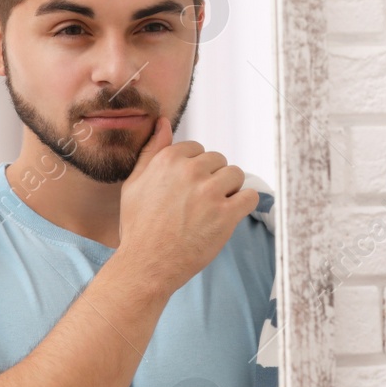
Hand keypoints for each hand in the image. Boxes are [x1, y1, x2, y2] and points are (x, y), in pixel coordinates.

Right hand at [114, 115, 257, 294]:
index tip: (187, 189)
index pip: (197, 149)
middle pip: (219, 160)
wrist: (147, 264)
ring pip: (236, 174)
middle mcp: (190, 171)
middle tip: (199, 203)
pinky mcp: (226, 214)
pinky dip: (245, 204)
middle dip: (213, 178)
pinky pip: (250, 196)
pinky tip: (231, 214)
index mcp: (168, 160)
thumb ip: (152, 151)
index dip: (195, 169)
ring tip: (213, 209)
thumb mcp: (135, 183)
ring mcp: (210, 192)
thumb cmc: (139, 226)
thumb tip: (164, 122)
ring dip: (230, 189)